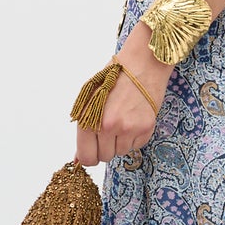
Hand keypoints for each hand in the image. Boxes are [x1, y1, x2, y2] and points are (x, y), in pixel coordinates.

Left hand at [73, 23, 174, 166]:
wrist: (142, 64)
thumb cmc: (113, 78)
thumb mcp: (90, 100)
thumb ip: (83, 130)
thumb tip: (78, 159)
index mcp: (89, 119)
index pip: (87, 157)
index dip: (90, 156)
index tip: (94, 150)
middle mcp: (108, 127)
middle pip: (105, 157)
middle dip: (106, 147)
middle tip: (110, 128)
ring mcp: (128, 129)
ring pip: (121, 152)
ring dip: (121, 141)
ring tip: (123, 119)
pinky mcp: (146, 128)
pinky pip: (137, 145)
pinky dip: (135, 136)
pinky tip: (134, 118)